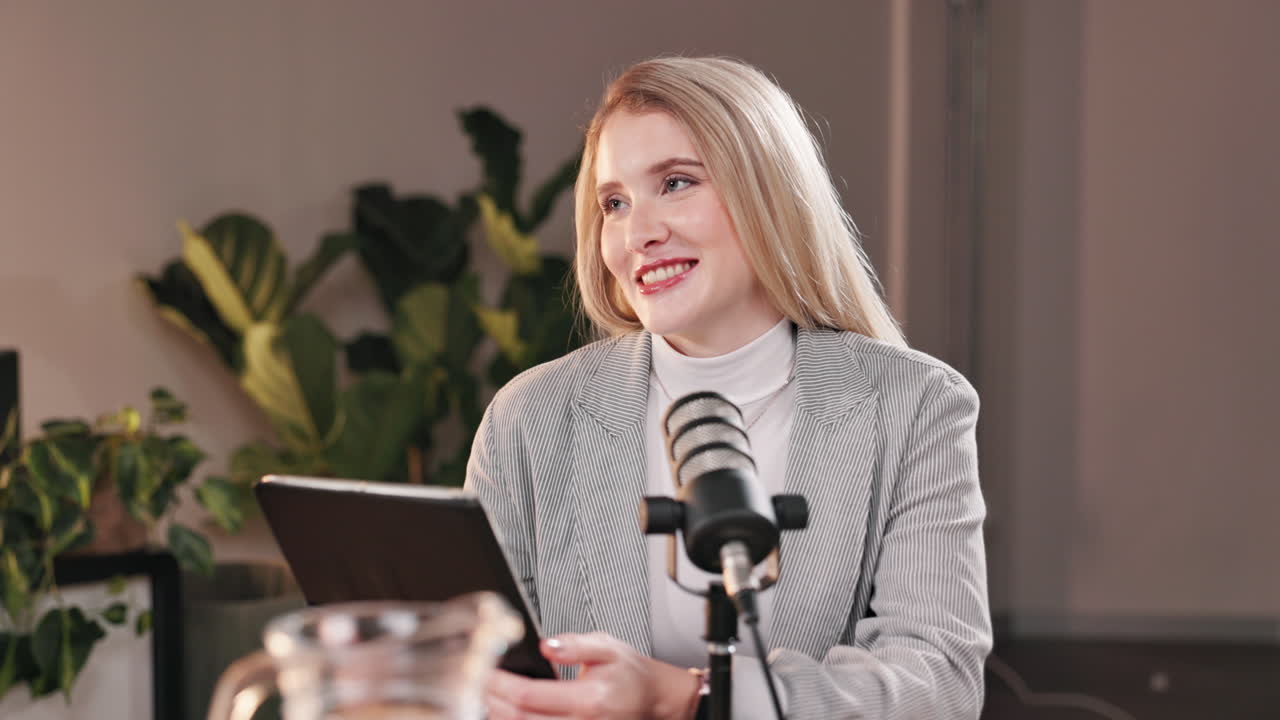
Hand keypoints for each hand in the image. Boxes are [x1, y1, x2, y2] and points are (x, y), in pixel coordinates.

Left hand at [485, 632, 699, 719]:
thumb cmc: (631, 676)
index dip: (500, 686)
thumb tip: (546, 644)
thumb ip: (575, 645)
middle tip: (470, 686)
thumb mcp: (608, 647)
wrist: (655, 701)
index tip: (483, 672)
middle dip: (491, 703)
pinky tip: (505, 712)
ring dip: (499, 716)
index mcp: (589, 699)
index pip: (530, 697)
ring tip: (482, 700)